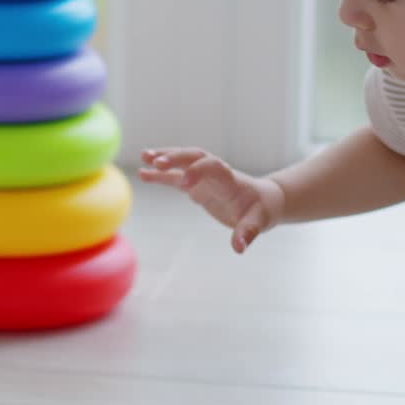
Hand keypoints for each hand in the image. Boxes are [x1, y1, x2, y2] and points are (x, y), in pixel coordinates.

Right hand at [139, 147, 284, 252]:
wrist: (262, 200)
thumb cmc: (261, 210)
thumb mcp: (259, 222)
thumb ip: (247, 232)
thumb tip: (239, 247)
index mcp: (229, 178)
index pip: (212, 166)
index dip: (198, 171)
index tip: (184, 184)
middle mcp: (214, 172)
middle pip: (193, 156)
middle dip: (175, 157)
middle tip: (156, 161)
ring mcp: (203, 177)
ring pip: (182, 162)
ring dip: (164, 158)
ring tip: (144, 157)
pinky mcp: (195, 184)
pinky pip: (175, 176)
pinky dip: (160, 175)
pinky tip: (143, 174)